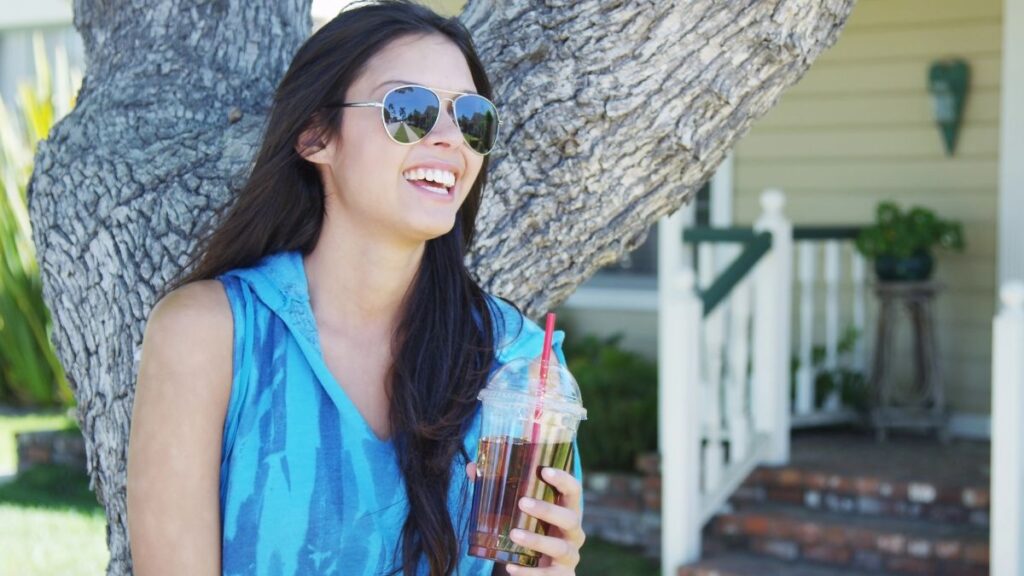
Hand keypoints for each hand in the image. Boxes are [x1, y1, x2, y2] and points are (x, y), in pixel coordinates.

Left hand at [466, 463, 585, 574]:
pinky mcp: (561, 575)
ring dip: (537, 540)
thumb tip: (471, 467)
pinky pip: (548, 575)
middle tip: (521, 502)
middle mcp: (574, 532)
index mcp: (567, 510)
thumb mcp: (521, 512)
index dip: (563, 479)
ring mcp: (570, 555)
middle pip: (569, 518)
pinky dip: (529, 572)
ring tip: (513, 534)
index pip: (573, 490)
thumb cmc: (532, 531)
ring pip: (559, 547)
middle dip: (547, 509)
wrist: (544, 570)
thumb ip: (499, 488)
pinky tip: (510, 567)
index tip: (544, 470)